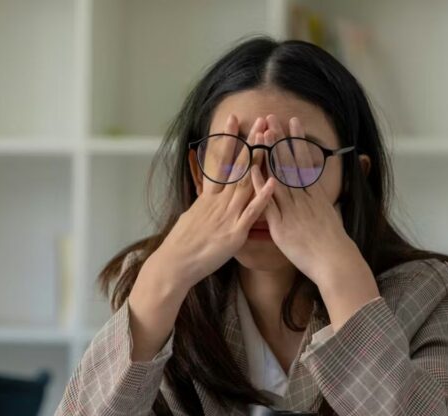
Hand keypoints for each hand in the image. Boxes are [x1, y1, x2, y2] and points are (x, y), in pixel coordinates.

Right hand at [149, 113, 275, 290]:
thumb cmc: (182, 245)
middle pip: (237, 166)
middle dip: (249, 142)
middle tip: (260, 120)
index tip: (233, 119)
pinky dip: (262, 197)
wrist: (175, 264)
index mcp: (208, 197)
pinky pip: (251, 212)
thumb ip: (204, 205)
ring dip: (259, 160)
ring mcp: (227, 215)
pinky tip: (273, 182)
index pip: (219, 161)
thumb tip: (206, 197)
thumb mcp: (192, 217)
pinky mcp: (234, 233)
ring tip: (270, 140)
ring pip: (246, 183)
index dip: (227, 139)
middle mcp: (218, 202)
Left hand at [252, 114, 378, 326]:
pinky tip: (252, 169)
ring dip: (270, 154)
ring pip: (279, 176)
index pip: (304, 162)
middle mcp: (304, 198)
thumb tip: (318, 195)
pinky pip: (268, 202)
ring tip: (262, 133)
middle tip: (272, 118)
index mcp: (315, 195)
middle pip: (290, 163)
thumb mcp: (330, 218)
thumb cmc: (333, 245)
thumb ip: (320, 204)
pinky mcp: (281, 225)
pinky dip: (260, 185)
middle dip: (280, 139)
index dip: (297, 142)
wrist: (335, 262)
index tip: (292, 123)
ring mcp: (292, 210)